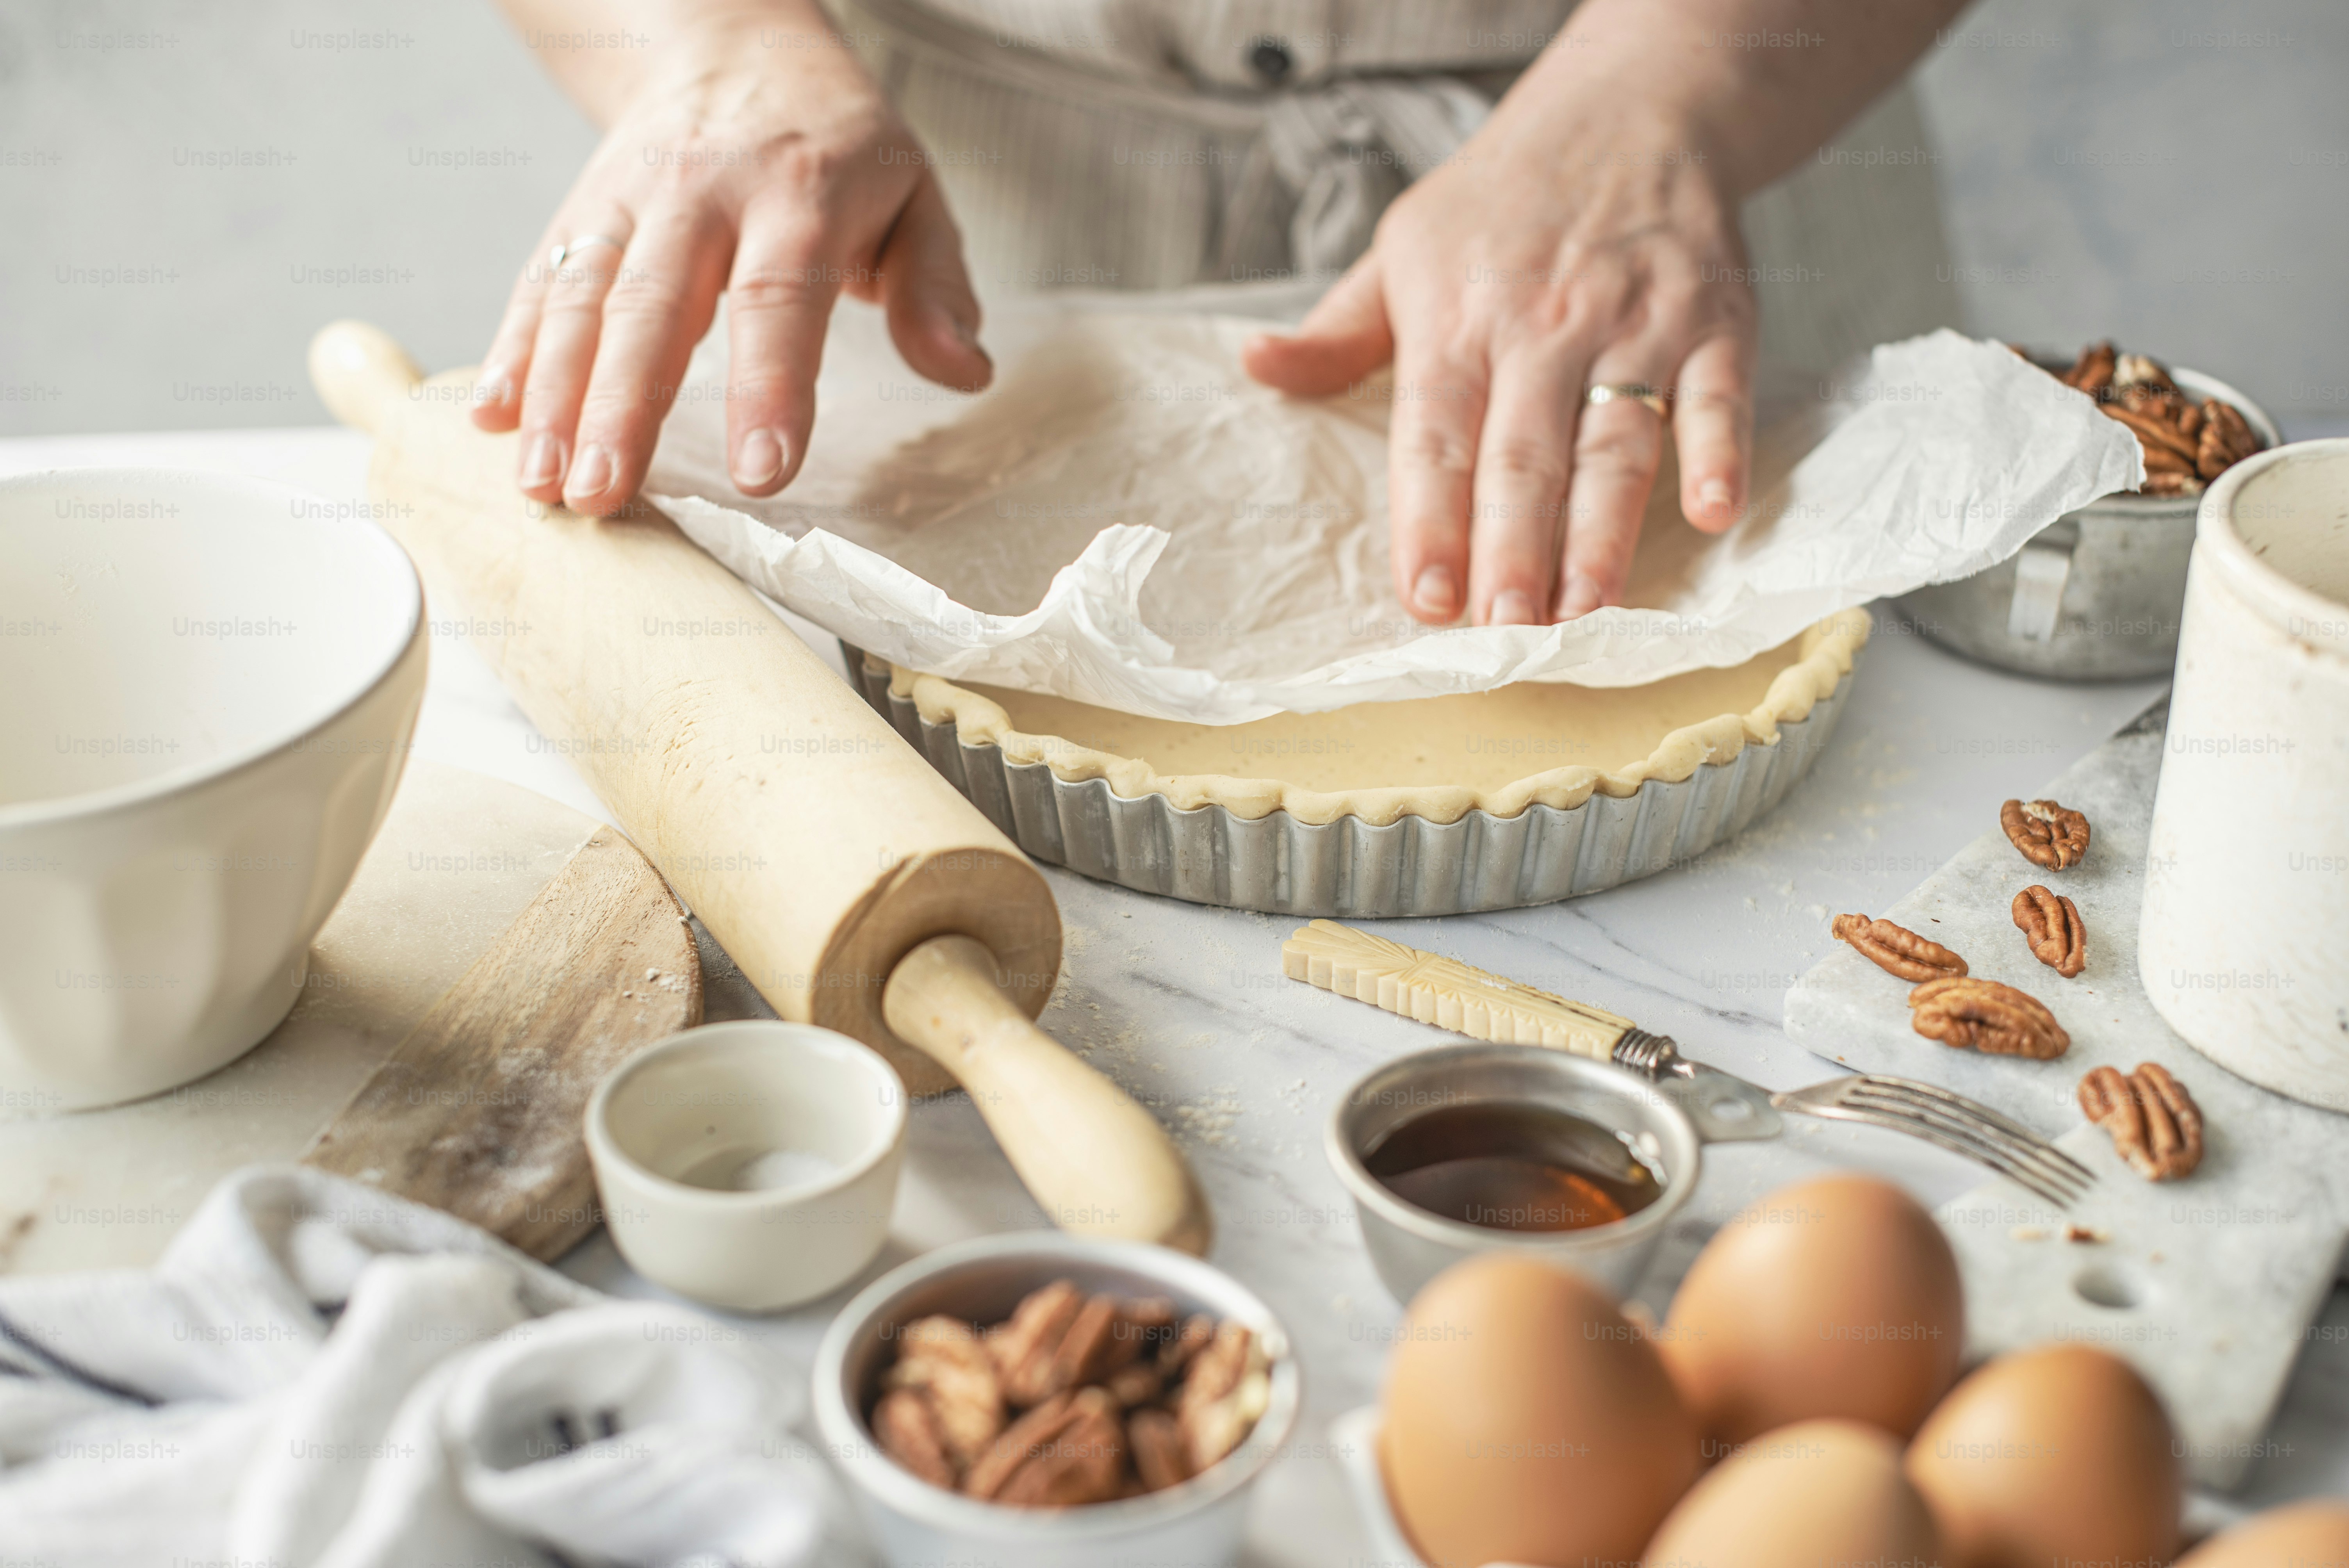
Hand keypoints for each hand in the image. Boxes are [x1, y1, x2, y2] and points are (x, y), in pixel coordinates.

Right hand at [471, 21, 987, 515]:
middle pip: (653, 307)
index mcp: (798, 193)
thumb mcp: (915, 194)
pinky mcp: (581, 208)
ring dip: (554, 396)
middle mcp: (699, 192)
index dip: (769, 388)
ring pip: (581, 299)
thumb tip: (963, 369)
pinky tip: (491, 420)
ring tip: (542, 483)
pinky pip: (541, 280)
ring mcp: (628, 199)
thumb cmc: (838, 143)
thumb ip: (936, 285)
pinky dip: (511, 350)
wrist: (738, 40)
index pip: (781, 300)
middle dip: (622, 408)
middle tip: (602, 496)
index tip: (762, 473)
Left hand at [1243, 101, 1754, 624]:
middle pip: (1524, 458)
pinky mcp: (1715, 322)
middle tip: (1504, 631)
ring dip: (1602, 533)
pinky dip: (1719, 453)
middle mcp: (1545, 328)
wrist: (1632, 106)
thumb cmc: (1503, 201)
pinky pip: (1717, 397)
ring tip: (1587, 611)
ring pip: (1616, 444)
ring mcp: (1635, 326)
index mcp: (1459, 322)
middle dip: (1514, 550)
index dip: (1430, 523)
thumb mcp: (1402, 248)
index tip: (1424, 599)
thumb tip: (1255, 366)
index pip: (1436, 439)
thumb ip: (1337, 332)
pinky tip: (1714, 514)